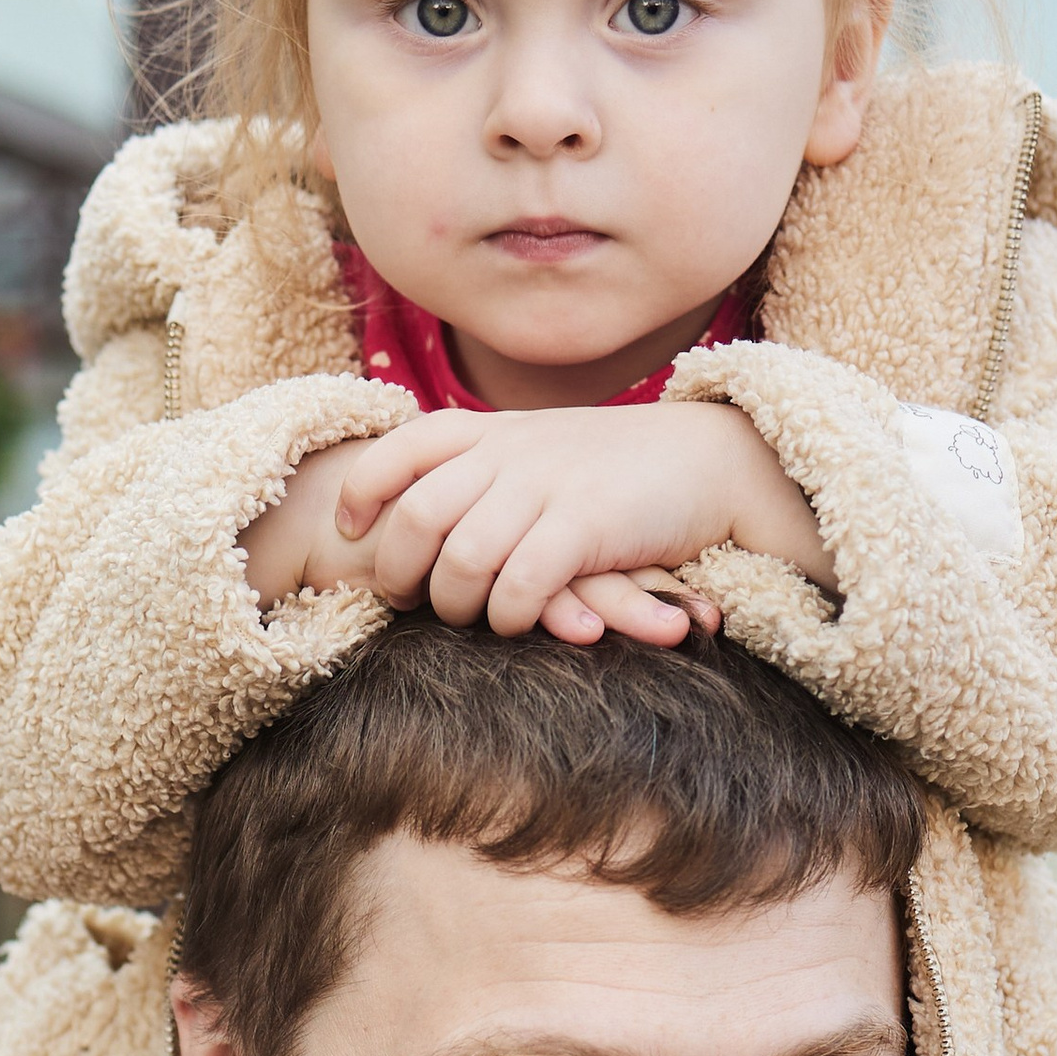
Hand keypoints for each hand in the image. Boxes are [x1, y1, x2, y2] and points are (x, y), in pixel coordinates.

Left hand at [240, 429, 734, 646]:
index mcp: (494, 429)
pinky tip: (513, 626)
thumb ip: (485, 466)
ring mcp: (549, 487)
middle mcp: (512, 452)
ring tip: (463, 618)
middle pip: (418, 512)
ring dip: (454, 602)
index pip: (401, 448)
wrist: (709, 461)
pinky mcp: (587, 526)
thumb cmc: (621, 469)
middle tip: (404, 598)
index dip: (362, 490)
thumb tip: (422, 507)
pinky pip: (521, 583)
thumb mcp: (541, 448)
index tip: (346, 529)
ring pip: (463, 556)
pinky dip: (507, 616)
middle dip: (399, 566)